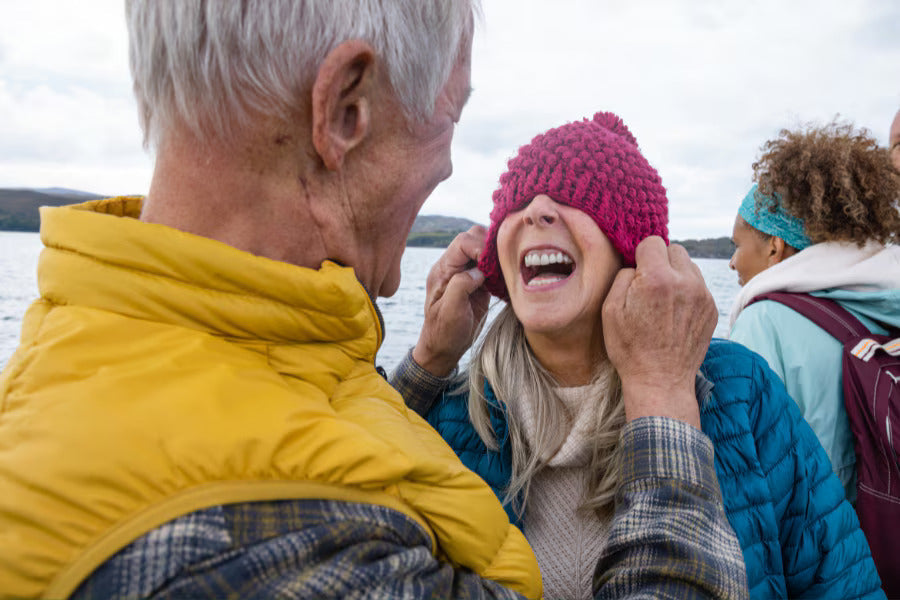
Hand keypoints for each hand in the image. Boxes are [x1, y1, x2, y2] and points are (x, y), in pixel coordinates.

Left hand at [412, 226, 490, 375]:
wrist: (445, 348)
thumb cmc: (444, 332)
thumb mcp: (450, 311)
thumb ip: (461, 285)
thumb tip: (479, 270)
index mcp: (443, 269)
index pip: (462, 242)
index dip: (479, 247)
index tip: (490, 264)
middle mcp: (454, 266)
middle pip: (474, 237)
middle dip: (490, 246)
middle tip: (500, 265)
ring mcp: (467, 272)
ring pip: (485, 247)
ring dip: (497, 255)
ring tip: (505, 271)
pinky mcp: (480, 281)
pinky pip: (493, 264)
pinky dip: (502, 267)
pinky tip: (506, 279)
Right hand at [601, 237, 716, 428]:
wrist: (660, 381)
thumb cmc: (630, 348)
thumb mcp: (610, 310)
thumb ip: (623, 276)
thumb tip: (636, 265)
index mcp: (657, 279)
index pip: (652, 242)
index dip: (640, 255)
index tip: (636, 274)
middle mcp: (685, 282)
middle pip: (674, 249)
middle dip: (660, 261)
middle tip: (649, 285)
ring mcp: (703, 295)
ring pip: (689, 266)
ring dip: (675, 274)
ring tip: (663, 299)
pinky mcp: (711, 308)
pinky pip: (698, 285)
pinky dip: (687, 290)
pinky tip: (674, 312)